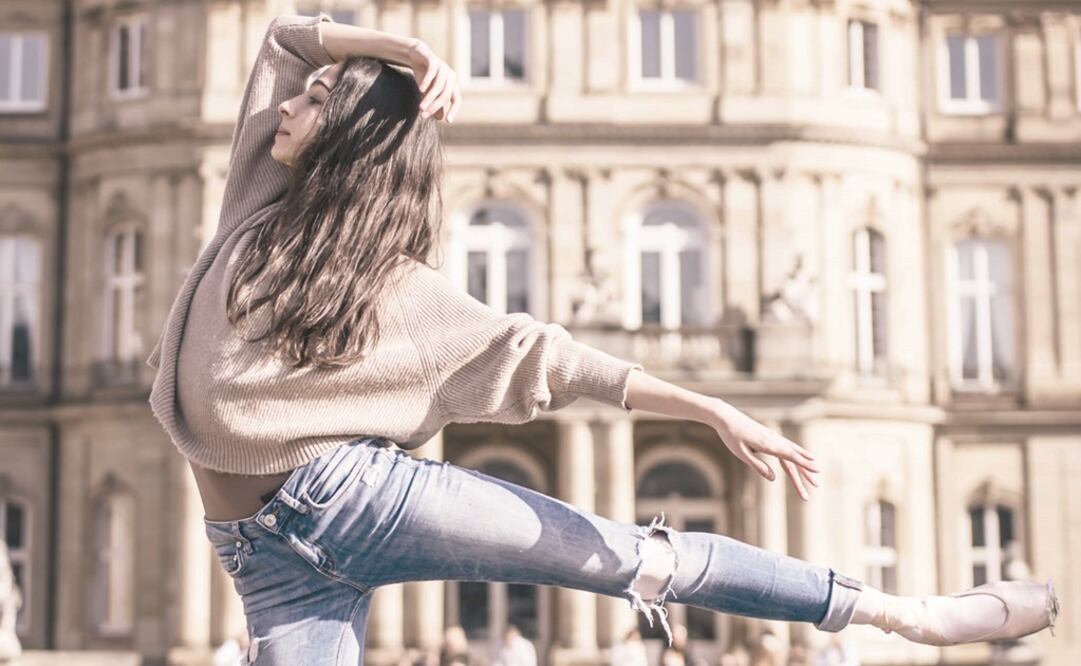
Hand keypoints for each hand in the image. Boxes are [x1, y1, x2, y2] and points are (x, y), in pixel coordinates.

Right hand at [406, 39, 461, 122]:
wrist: (416, 56)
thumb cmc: (425, 77)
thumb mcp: (430, 92)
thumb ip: (436, 104)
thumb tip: (441, 119)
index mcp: (452, 84)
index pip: (456, 99)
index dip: (454, 110)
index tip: (448, 121)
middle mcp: (450, 76)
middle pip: (445, 95)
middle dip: (435, 106)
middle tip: (424, 116)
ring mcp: (443, 67)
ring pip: (438, 85)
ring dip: (429, 98)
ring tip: (420, 107)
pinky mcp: (433, 60)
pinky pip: (432, 72)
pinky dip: (426, 82)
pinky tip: (420, 90)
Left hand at [707, 400, 821, 500]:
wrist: (727, 417)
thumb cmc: (731, 436)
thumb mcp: (741, 454)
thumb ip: (758, 466)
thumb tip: (774, 478)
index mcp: (767, 444)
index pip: (790, 456)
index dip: (804, 464)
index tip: (817, 470)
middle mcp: (774, 439)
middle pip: (794, 457)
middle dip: (806, 471)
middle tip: (817, 484)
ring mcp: (773, 436)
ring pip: (792, 452)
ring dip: (804, 463)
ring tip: (816, 473)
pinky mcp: (770, 436)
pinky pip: (787, 447)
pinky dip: (797, 454)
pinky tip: (803, 457)